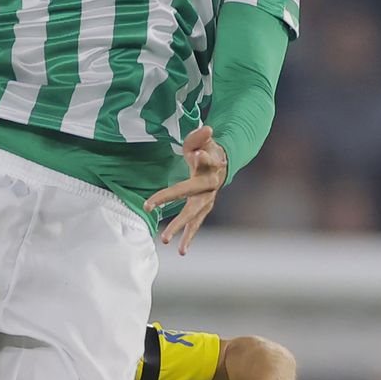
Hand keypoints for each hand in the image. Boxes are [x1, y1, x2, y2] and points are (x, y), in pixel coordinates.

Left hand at [145, 125, 228, 253]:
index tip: (194, 153)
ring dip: (181, 230)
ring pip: (194, 217)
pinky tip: (181, 251)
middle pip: (194, 201)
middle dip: (177, 211)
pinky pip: (195, 224)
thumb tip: (207, 128)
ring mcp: (207, 200)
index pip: (202, 161)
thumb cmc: (206, 150)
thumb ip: (201, 136)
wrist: (223, 164)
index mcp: (209, 168)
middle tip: (157, 214)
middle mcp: (210, 187)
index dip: (201, 156)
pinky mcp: (204, 208)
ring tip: (166, 241)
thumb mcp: (202, 140)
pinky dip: (189, 237)